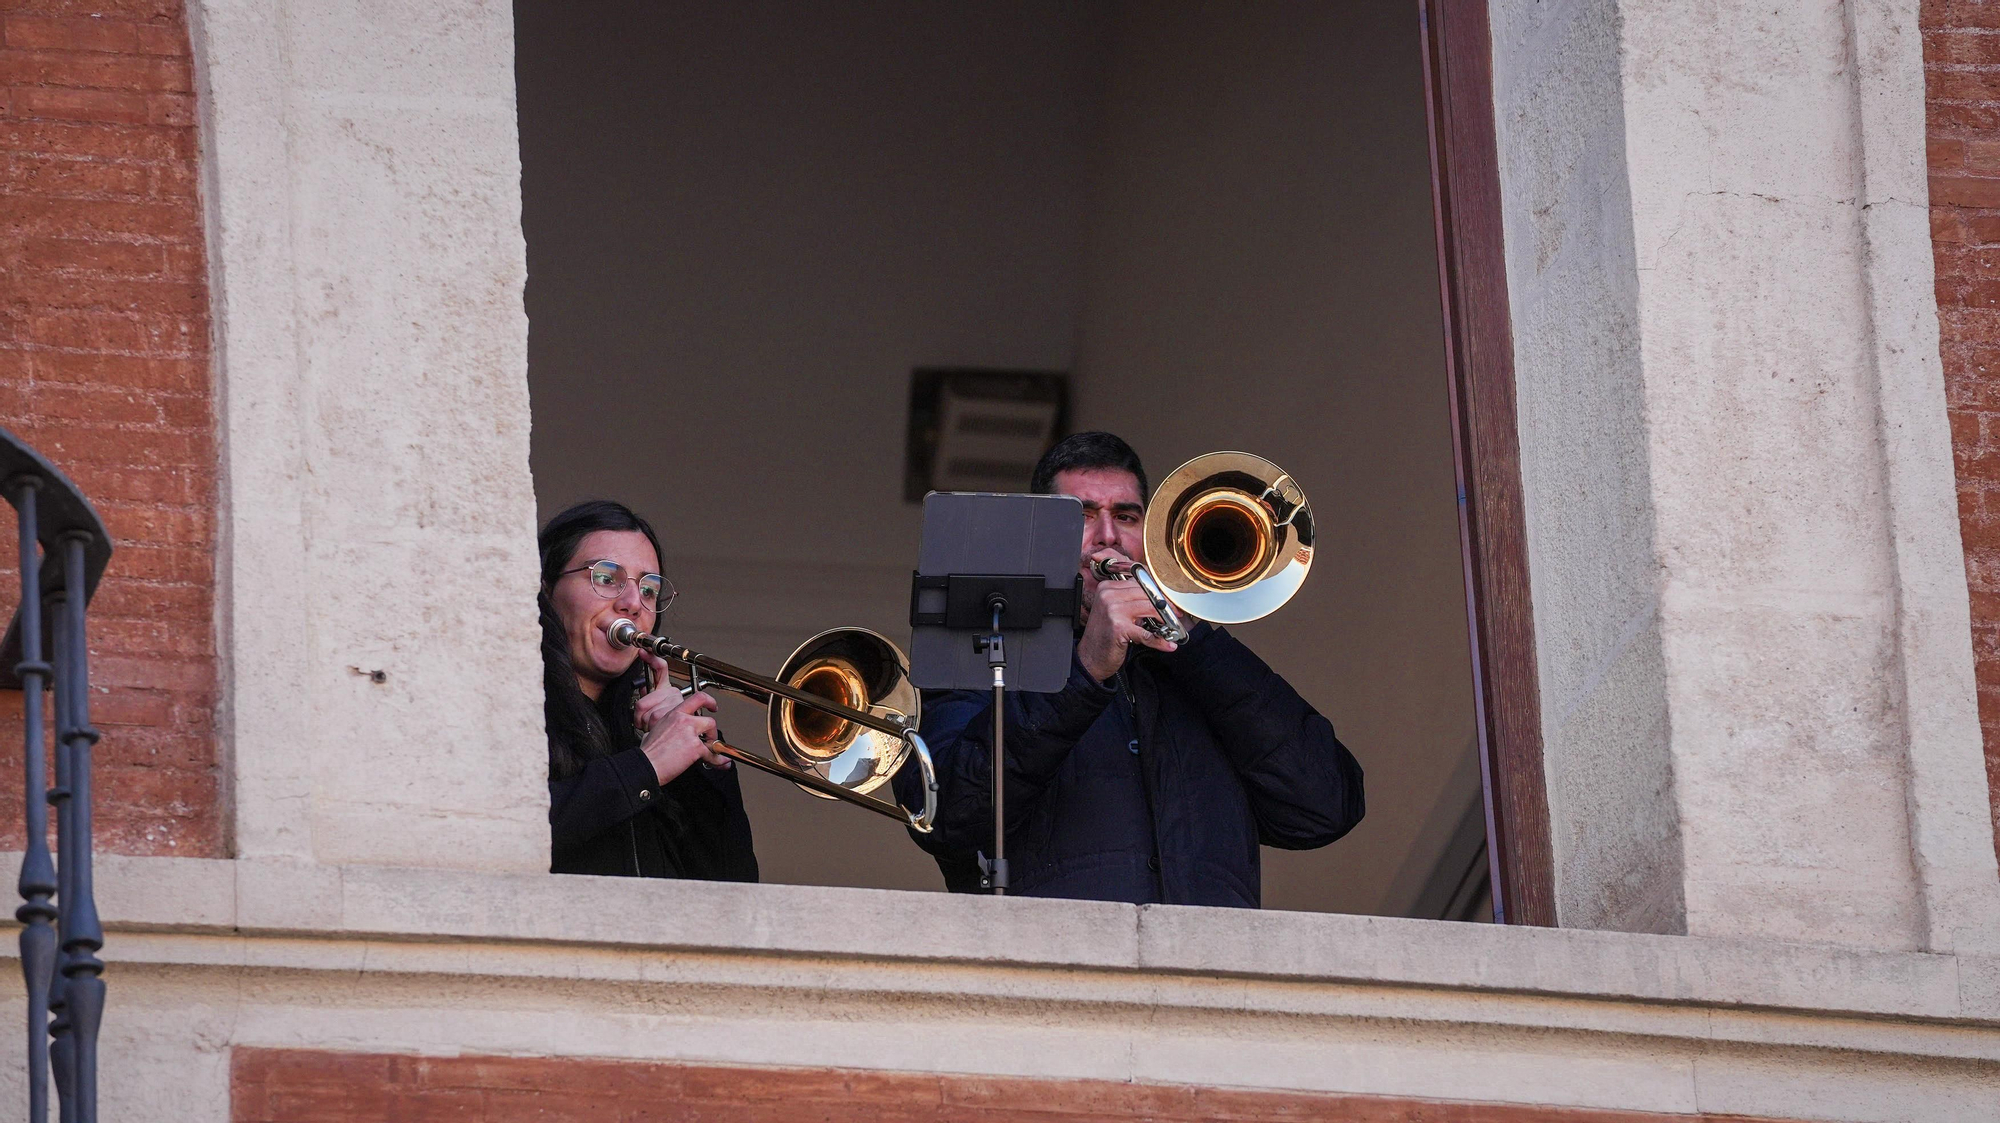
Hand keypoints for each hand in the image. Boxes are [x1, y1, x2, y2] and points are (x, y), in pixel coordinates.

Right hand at [637, 687, 725, 784]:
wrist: (647, 765)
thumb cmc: (648, 752)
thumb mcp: (655, 731)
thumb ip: (669, 728)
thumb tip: (675, 734)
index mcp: (674, 714)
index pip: (697, 699)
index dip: (709, 701)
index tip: (712, 706)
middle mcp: (683, 721)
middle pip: (709, 720)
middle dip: (712, 732)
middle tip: (709, 739)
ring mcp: (690, 732)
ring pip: (713, 735)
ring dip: (714, 745)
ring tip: (710, 752)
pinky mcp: (695, 747)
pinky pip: (712, 754)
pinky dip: (717, 760)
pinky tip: (718, 763)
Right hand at [1077, 549, 1177, 682]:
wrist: (1089, 658)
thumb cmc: (1104, 636)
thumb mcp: (1114, 611)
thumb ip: (1131, 601)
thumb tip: (1159, 598)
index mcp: (1107, 588)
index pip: (1139, 583)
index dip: (1157, 592)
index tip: (1169, 601)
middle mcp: (1108, 595)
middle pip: (1146, 593)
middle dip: (1165, 605)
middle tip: (1176, 614)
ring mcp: (1112, 610)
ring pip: (1149, 608)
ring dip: (1165, 619)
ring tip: (1173, 627)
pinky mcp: (1119, 627)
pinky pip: (1146, 633)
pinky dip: (1159, 641)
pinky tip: (1168, 645)